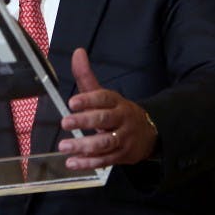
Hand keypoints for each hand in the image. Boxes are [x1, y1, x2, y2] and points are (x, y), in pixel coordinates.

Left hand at [57, 48, 157, 170]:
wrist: (150, 133)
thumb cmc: (118, 112)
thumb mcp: (105, 95)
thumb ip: (87, 76)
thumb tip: (77, 52)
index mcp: (117, 102)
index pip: (104, 98)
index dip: (88, 100)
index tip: (72, 102)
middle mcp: (121, 119)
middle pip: (104, 120)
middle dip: (84, 121)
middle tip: (65, 123)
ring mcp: (123, 138)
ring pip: (105, 143)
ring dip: (84, 146)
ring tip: (64, 146)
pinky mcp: (123, 156)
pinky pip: (105, 160)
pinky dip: (88, 162)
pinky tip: (72, 162)